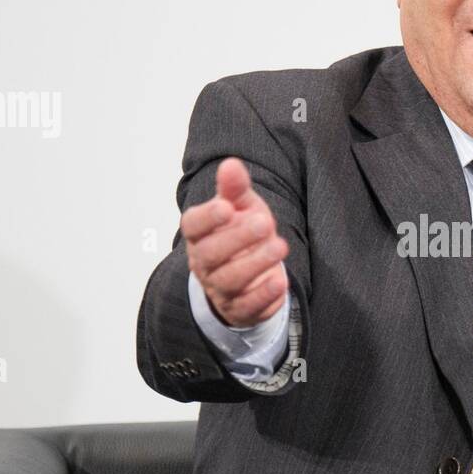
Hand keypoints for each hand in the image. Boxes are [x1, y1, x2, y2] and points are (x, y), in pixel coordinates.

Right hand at [182, 157, 289, 327]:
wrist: (252, 272)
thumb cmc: (243, 232)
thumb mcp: (242, 207)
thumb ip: (235, 188)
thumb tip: (231, 164)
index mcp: (199, 234)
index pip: (192, 226)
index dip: (207, 217)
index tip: (227, 207)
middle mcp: (204, 262)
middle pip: (210, 254)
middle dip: (237, 238)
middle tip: (265, 223)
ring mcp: (220, 288)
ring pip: (229, 280)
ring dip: (255, 264)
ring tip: (280, 246)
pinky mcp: (239, 309)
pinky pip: (247, 306)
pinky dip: (263, 295)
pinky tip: (279, 281)